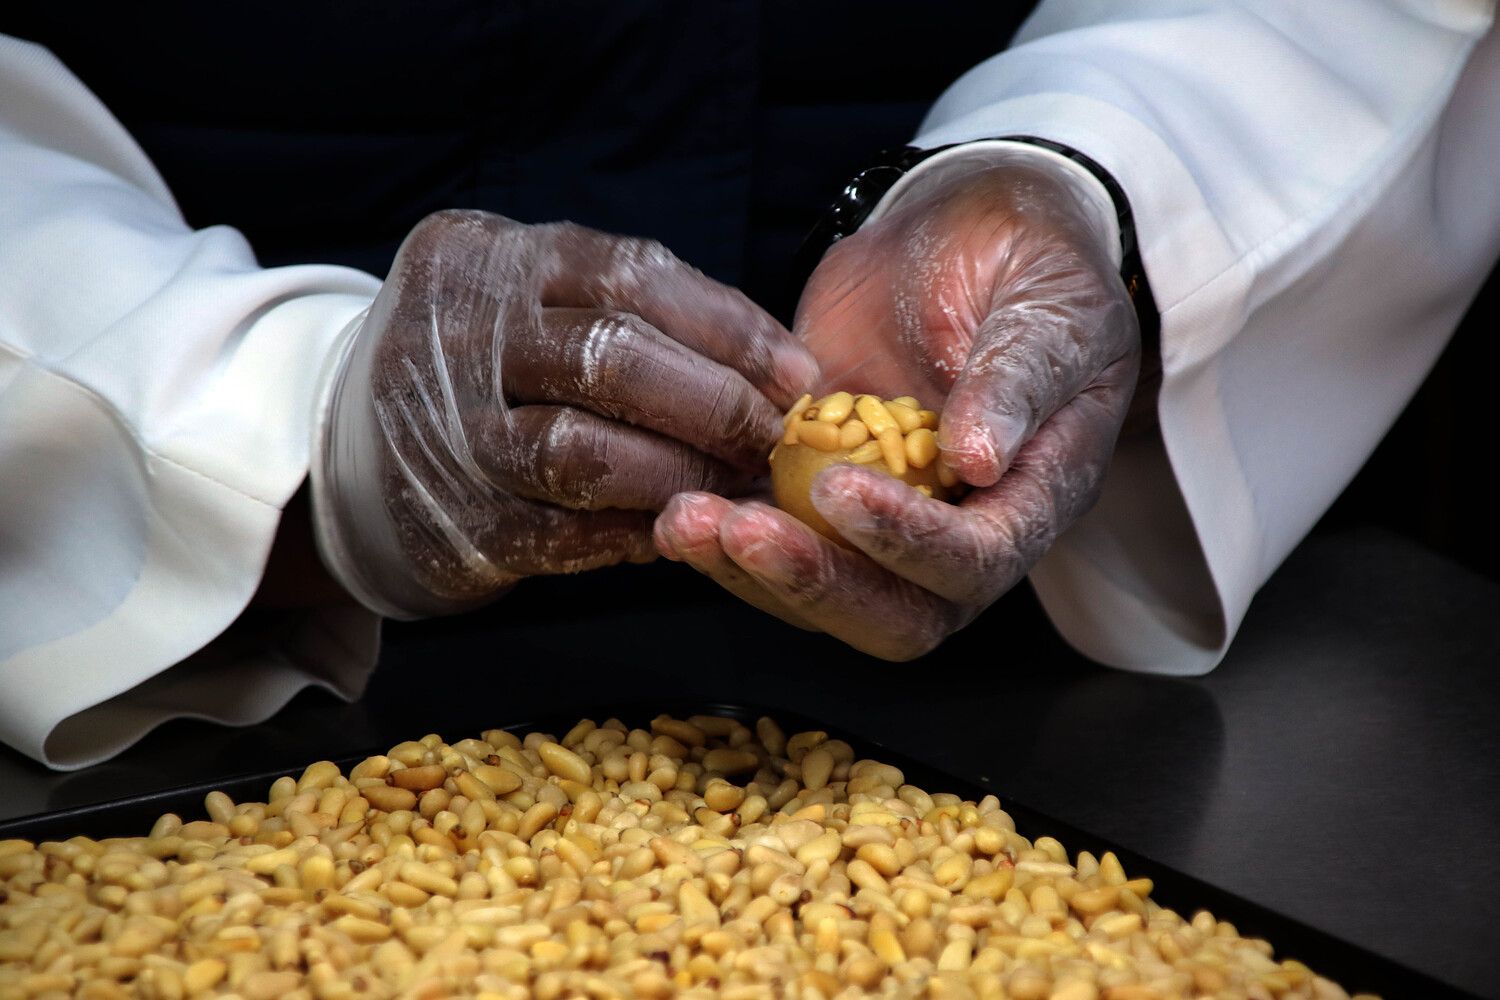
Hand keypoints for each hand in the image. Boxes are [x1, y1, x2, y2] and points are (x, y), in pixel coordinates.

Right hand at [312, 210, 817, 617]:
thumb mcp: (533, 301)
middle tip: (771, 439)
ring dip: (681, 475)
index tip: (796, 374)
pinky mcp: (448, 522)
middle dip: (714, 404)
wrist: (348, 449)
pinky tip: (673, 527)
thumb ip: (635, 315)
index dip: (728, 329)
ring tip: (732, 486)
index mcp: (483, 257)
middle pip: (610, 357)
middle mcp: (451, 333)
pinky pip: (561, 534)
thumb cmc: (487, 367)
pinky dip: (632, 532)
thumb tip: (784, 371)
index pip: (627, 275)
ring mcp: (442, 433)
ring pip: (583, 452)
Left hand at [656, 151, 1139, 657]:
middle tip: (740, 530)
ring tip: (685, 517)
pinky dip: (723, 534)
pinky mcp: (819, 489)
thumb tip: (980, 459)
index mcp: (1032, 497)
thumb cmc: (1036, 266)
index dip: (910, 542)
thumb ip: (1020, 378)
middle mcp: (959, 532)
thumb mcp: (1051, 307)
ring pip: (821, 593)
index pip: (975, 561)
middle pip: (894, 615)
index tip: (841, 487)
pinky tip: (676, 502)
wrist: (969, 232)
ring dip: (749, 570)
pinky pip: (775, 539)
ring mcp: (882, 517)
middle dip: (815, 582)